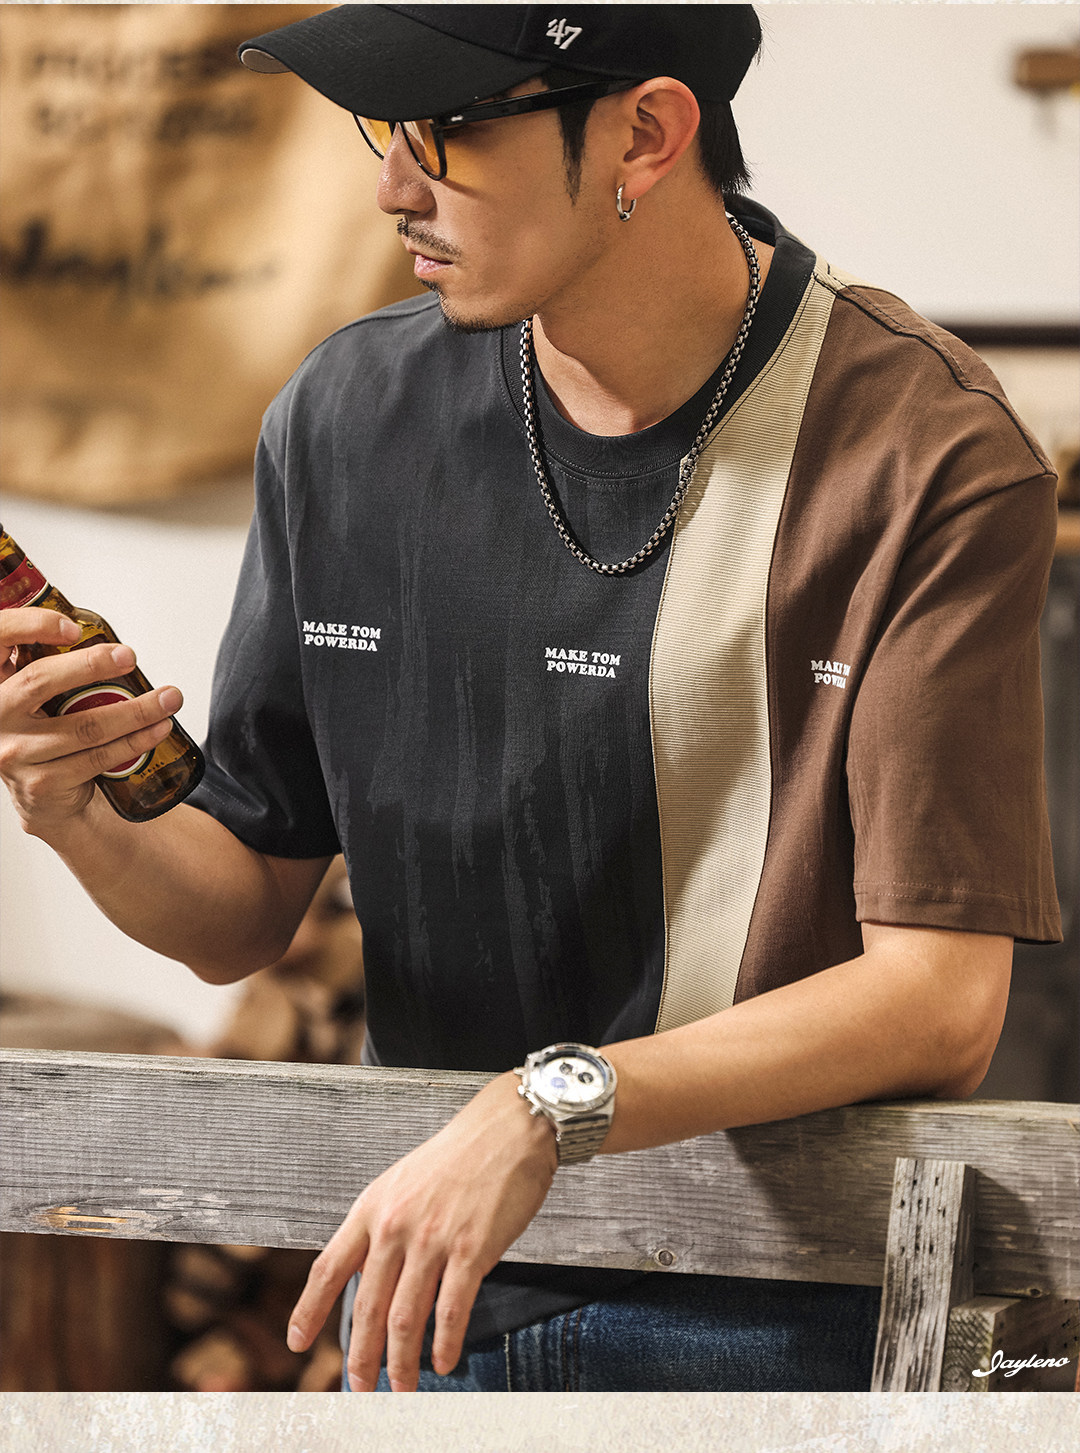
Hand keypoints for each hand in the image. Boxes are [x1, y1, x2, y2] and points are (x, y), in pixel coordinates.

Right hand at [0, 606, 180, 834]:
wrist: (45, 799)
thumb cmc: (48, 736)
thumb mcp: (37, 698)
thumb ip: (52, 668)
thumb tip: (104, 634)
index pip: (0, 639)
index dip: (31, 626)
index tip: (73, 627)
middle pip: (40, 680)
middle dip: (92, 664)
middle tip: (129, 656)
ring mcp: (15, 753)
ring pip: (83, 726)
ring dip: (135, 711)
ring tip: (167, 700)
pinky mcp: (41, 783)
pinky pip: (96, 758)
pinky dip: (134, 742)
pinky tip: (156, 731)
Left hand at [286, 1071, 557, 1390]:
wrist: (507, 1129)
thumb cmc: (458, 1155)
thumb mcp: (402, 1182)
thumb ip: (383, 1226)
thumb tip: (369, 1276)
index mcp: (373, 1207)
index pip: (328, 1268)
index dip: (309, 1311)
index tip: (297, 1342)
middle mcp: (395, 1225)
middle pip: (366, 1307)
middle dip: (361, 1357)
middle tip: (361, 1387)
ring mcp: (433, 1239)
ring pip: (404, 1318)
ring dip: (401, 1362)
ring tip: (403, 1387)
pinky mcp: (471, 1249)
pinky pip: (451, 1311)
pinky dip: (444, 1344)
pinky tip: (443, 1361)